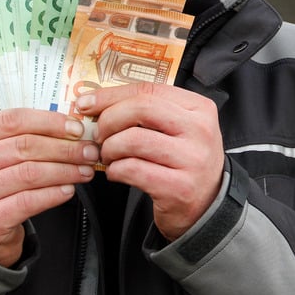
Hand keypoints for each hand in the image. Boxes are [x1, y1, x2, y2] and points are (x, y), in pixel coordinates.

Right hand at [0, 110, 98, 266]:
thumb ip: (24, 137)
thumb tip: (72, 128)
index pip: (12, 120)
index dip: (49, 122)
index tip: (77, 129)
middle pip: (23, 147)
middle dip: (65, 148)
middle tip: (90, 152)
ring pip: (29, 174)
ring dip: (65, 171)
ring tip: (85, 171)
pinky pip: (27, 202)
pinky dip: (53, 194)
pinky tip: (68, 190)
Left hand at [73, 83, 224, 241]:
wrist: (207, 204)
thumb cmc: (186, 161)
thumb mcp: (181, 128)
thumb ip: (150, 112)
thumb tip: (98, 102)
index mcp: (200, 108)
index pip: (149, 90)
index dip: (112, 95)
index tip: (87, 103)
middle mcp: (200, 130)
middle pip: (141, 109)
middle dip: (109, 120)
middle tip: (98, 134)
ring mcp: (191, 159)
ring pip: (133, 139)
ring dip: (109, 148)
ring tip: (109, 156)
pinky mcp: (178, 187)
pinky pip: (132, 169)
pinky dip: (115, 170)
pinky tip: (117, 173)